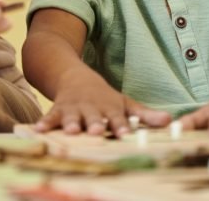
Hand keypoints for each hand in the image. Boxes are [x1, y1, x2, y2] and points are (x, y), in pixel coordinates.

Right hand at [35, 68, 169, 135]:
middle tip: (98, 131)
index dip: (121, 126)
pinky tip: (38, 130)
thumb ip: (145, 115)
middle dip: (96, 124)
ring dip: (72, 123)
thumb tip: (170, 121)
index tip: (126, 134)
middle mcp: (92, 108)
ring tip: (72, 131)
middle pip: (95, 117)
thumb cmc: (103, 96)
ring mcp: (74, 108)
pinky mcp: (57, 109)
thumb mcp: (124, 102)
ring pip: (73, 116)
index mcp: (109, 108)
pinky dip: (44, 123)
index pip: (118, 118)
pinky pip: (50, 116)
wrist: (73, 75)